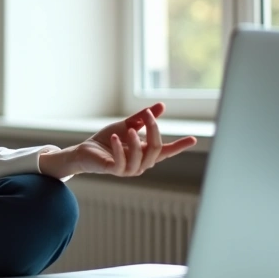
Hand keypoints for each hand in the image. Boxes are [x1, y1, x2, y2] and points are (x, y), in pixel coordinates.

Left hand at [40, 103, 197, 178]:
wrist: (85, 150)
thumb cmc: (107, 139)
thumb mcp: (127, 125)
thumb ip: (142, 118)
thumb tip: (160, 106)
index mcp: (145, 153)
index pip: (166, 150)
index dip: (179, 145)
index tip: (193, 139)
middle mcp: (141, 164)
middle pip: (155, 149)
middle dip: (154, 131)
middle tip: (149, 115)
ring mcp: (129, 170)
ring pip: (141, 158)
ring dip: (135, 142)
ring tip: (130, 129)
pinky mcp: (114, 171)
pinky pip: (122, 162)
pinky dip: (119, 149)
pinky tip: (115, 137)